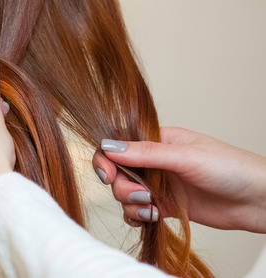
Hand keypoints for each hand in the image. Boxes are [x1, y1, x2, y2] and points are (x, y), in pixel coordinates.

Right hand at [93, 126, 265, 232]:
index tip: (109, 175)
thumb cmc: (231, 169)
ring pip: (125, 193)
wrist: (258, 200)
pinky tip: (153, 217)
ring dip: (131, 204)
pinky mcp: (166, 206)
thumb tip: (108, 147)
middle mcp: (155, 161)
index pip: (117, 145)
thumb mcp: (186, 157)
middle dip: (122, 186)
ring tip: (152, 208)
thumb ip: (145, 153)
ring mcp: (160, 184)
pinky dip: (138, 216)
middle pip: (118, 172)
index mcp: (157, 140)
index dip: (107, 160)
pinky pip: (138, 211)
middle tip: (141, 196)